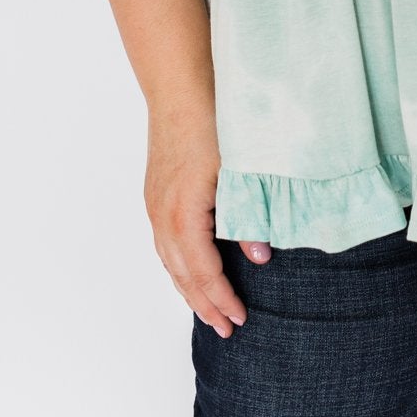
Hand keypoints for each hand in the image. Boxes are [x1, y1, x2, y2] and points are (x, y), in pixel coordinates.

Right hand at [143, 110, 274, 336]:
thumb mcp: (239, 171)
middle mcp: (162, 214)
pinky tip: (191, 272)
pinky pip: (165, 244)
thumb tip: (261, 257)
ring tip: (208, 312)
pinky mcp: (156, 194)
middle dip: (204, 305)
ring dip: (189, 290)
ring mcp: (155, 204)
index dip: (222, 298)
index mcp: (183, 213)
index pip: (203, 272)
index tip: (240, 319)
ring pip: (169, 261)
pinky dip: (179, 266)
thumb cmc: (212, 121)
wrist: (181, 86)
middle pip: (182, 274)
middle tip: (226, 330)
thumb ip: (250, 216)